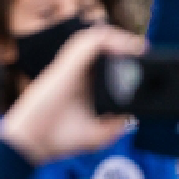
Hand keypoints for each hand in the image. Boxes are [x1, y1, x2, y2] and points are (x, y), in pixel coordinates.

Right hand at [0, 24, 140, 165]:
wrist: (34, 141)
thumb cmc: (59, 138)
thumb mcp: (99, 134)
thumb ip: (117, 123)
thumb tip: (135, 113)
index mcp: (84, 84)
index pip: (105, 60)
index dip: (124, 55)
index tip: (144, 61)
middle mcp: (77, 71)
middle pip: (101, 44)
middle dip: (124, 43)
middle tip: (144, 50)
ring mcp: (71, 66)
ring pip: (95, 37)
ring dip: (118, 37)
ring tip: (138, 45)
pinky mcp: (67, 64)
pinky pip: (88, 41)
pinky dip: (107, 39)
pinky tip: (124, 46)